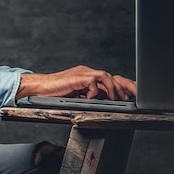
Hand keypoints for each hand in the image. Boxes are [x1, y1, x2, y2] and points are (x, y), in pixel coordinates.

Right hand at [16, 65, 135, 100]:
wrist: (40, 88)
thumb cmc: (55, 93)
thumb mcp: (78, 96)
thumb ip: (90, 96)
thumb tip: (105, 101)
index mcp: (89, 76)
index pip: (111, 79)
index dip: (124, 86)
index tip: (134, 96)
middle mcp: (87, 73)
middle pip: (112, 76)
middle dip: (125, 87)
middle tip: (131, 99)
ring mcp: (82, 74)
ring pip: (105, 76)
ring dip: (113, 89)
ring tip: (115, 99)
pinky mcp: (76, 78)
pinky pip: (92, 81)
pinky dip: (95, 91)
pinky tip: (92, 98)